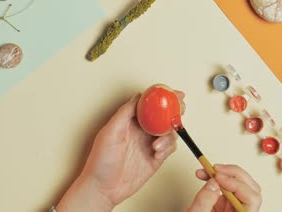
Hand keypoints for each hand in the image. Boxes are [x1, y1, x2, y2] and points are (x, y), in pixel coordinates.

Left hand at [57, 91, 184, 210]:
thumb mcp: (110, 132)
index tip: (173, 93)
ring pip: (169, 132)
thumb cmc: (101, 160)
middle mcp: (141, 131)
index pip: (149, 105)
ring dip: (168, 135)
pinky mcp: (156, 158)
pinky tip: (157, 152)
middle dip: (174, 111)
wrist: (104, 188)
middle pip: (163, 116)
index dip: (162, 98)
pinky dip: (168, 148)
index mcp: (130, 121)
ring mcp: (149, 144)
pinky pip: (169, 148)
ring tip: (156, 145)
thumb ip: (125, 113)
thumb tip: (138, 96)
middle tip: (180, 110)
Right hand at [188, 164, 261, 211]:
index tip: (219, 177)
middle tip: (216, 170)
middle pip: (250, 188)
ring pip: (240, 184)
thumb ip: (204, 201)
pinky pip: (227, 186)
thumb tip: (213, 183)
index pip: (251, 199)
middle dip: (233, 174)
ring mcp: (234, 208)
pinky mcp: (225, 204)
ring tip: (209, 170)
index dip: (237, 184)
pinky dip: (217, 177)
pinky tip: (207, 175)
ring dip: (225, 173)